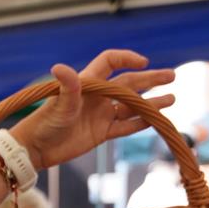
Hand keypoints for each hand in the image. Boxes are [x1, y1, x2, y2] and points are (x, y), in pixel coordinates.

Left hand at [10, 51, 176, 170]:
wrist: (36, 149)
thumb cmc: (44, 123)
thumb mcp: (58, 105)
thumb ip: (66, 87)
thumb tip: (60, 67)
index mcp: (88, 83)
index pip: (110, 62)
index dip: (126, 59)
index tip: (143, 62)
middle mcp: (97, 97)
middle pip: (128, 83)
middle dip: (150, 79)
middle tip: (171, 76)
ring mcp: (101, 115)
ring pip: (131, 106)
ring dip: (151, 102)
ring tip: (172, 98)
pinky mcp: (101, 133)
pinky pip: (126, 126)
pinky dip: (141, 122)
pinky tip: (156, 118)